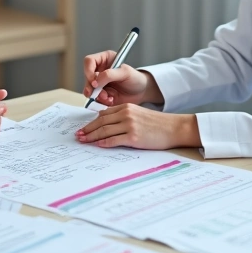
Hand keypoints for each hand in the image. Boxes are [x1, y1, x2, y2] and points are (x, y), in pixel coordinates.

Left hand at [75, 104, 200, 149]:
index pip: (103, 114)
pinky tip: (97, 145)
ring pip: (104, 131)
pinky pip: (114, 140)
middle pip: (101, 122)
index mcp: (126, 107)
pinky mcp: (133, 137)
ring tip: (83, 141)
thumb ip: (124, 117)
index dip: (91, 122)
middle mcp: (126, 114)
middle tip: (78, 135)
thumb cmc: (157, 124)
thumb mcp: (139, 114)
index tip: (83, 128)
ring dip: (91, 137)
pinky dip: (104, 143)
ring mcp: (129, 125)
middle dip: (87, 129)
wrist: (174, 128)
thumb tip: (108, 125)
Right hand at [81, 51, 159, 105]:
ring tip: (109, 98)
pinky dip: (101, 102)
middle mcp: (99, 71)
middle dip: (92, 88)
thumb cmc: (136, 78)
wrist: (142, 92)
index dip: (88, 71)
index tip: (94, 81)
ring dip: (98, 96)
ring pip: (89, 90)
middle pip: (87, 77)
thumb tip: (95, 80)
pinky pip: (95, 99)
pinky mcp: (101, 94)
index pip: (89, 61)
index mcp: (105, 60)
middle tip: (102, 93)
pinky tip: (111, 100)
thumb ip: (110, 74)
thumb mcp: (125, 73)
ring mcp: (99, 83)